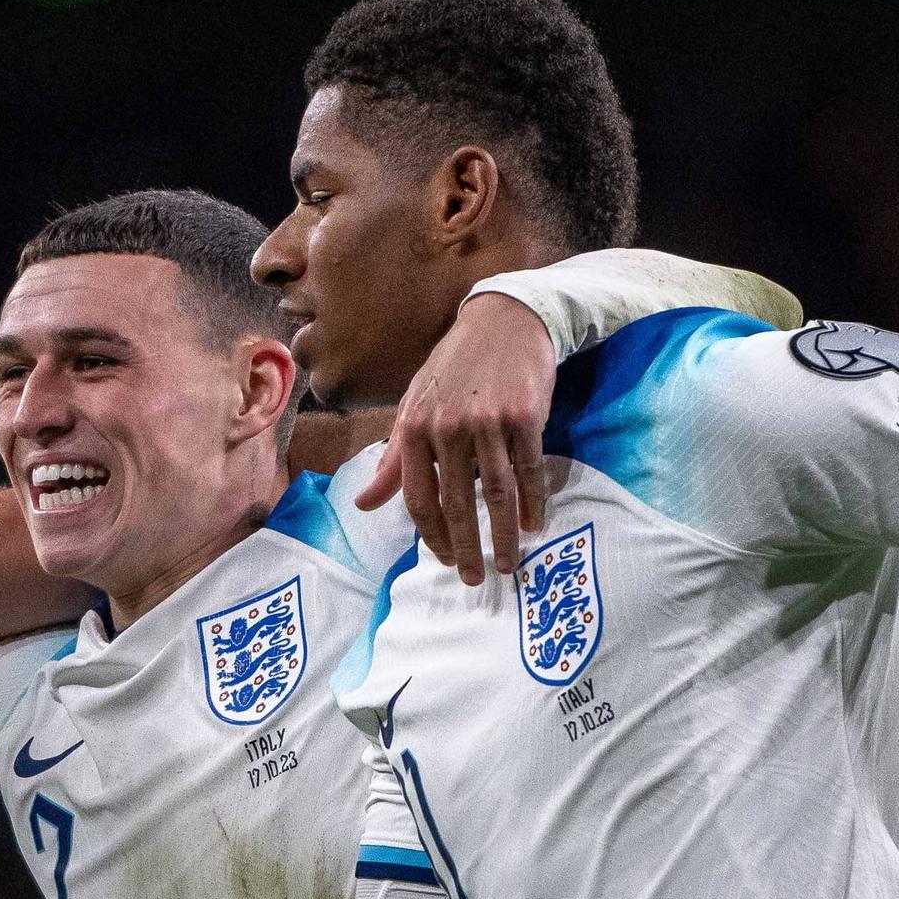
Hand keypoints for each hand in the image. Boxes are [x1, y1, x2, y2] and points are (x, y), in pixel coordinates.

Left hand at [350, 293, 557, 585]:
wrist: (504, 320)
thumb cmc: (454, 368)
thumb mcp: (414, 406)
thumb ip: (393, 459)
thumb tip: (363, 503)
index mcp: (414, 428)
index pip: (418, 497)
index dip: (431, 535)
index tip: (443, 560)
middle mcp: (448, 427)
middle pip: (458, 502)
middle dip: (467, 547)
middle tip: (475, 579)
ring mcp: (488, 421)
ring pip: (497, 492)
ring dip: (504, 534)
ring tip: (510, 563)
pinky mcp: (525, 415)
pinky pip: (529, 469)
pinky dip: (534, 501)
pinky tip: (535, 524)